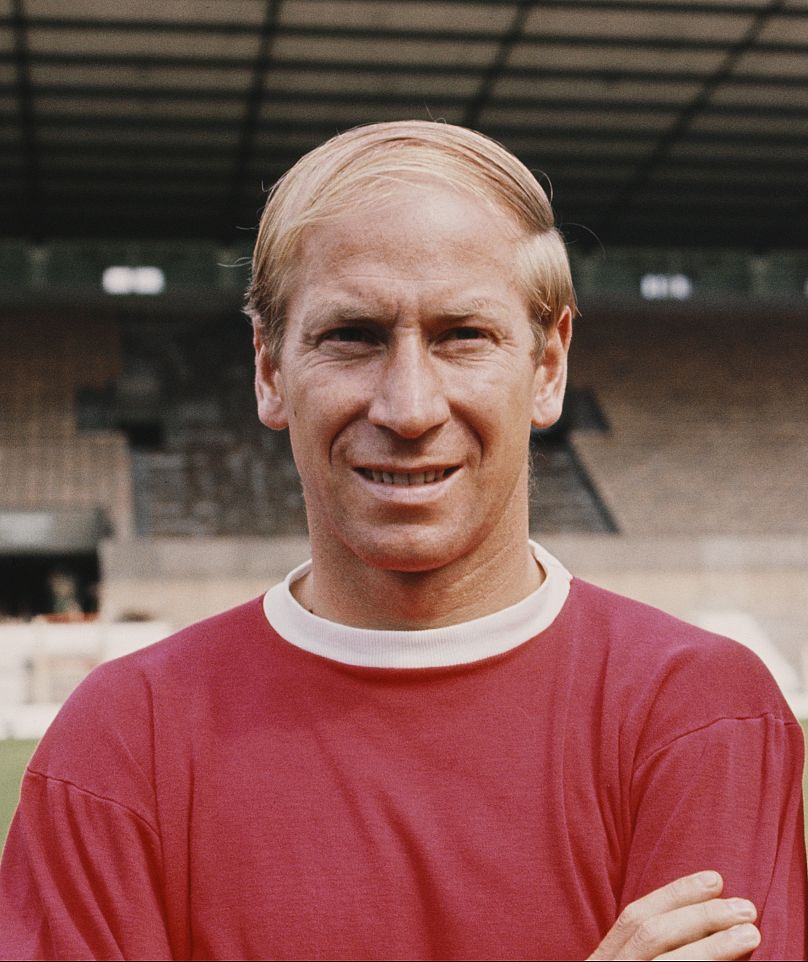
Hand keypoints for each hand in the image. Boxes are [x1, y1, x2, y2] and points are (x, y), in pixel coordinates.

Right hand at [587, 871, 759, 960]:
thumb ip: (648, 949)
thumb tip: (707, 920)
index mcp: (603, 959)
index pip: (634, 917)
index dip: (674, 894)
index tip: (715, 879)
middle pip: (650, 936)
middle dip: (699, 917)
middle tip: (745, 908)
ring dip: (711, 948)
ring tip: (749, 933)